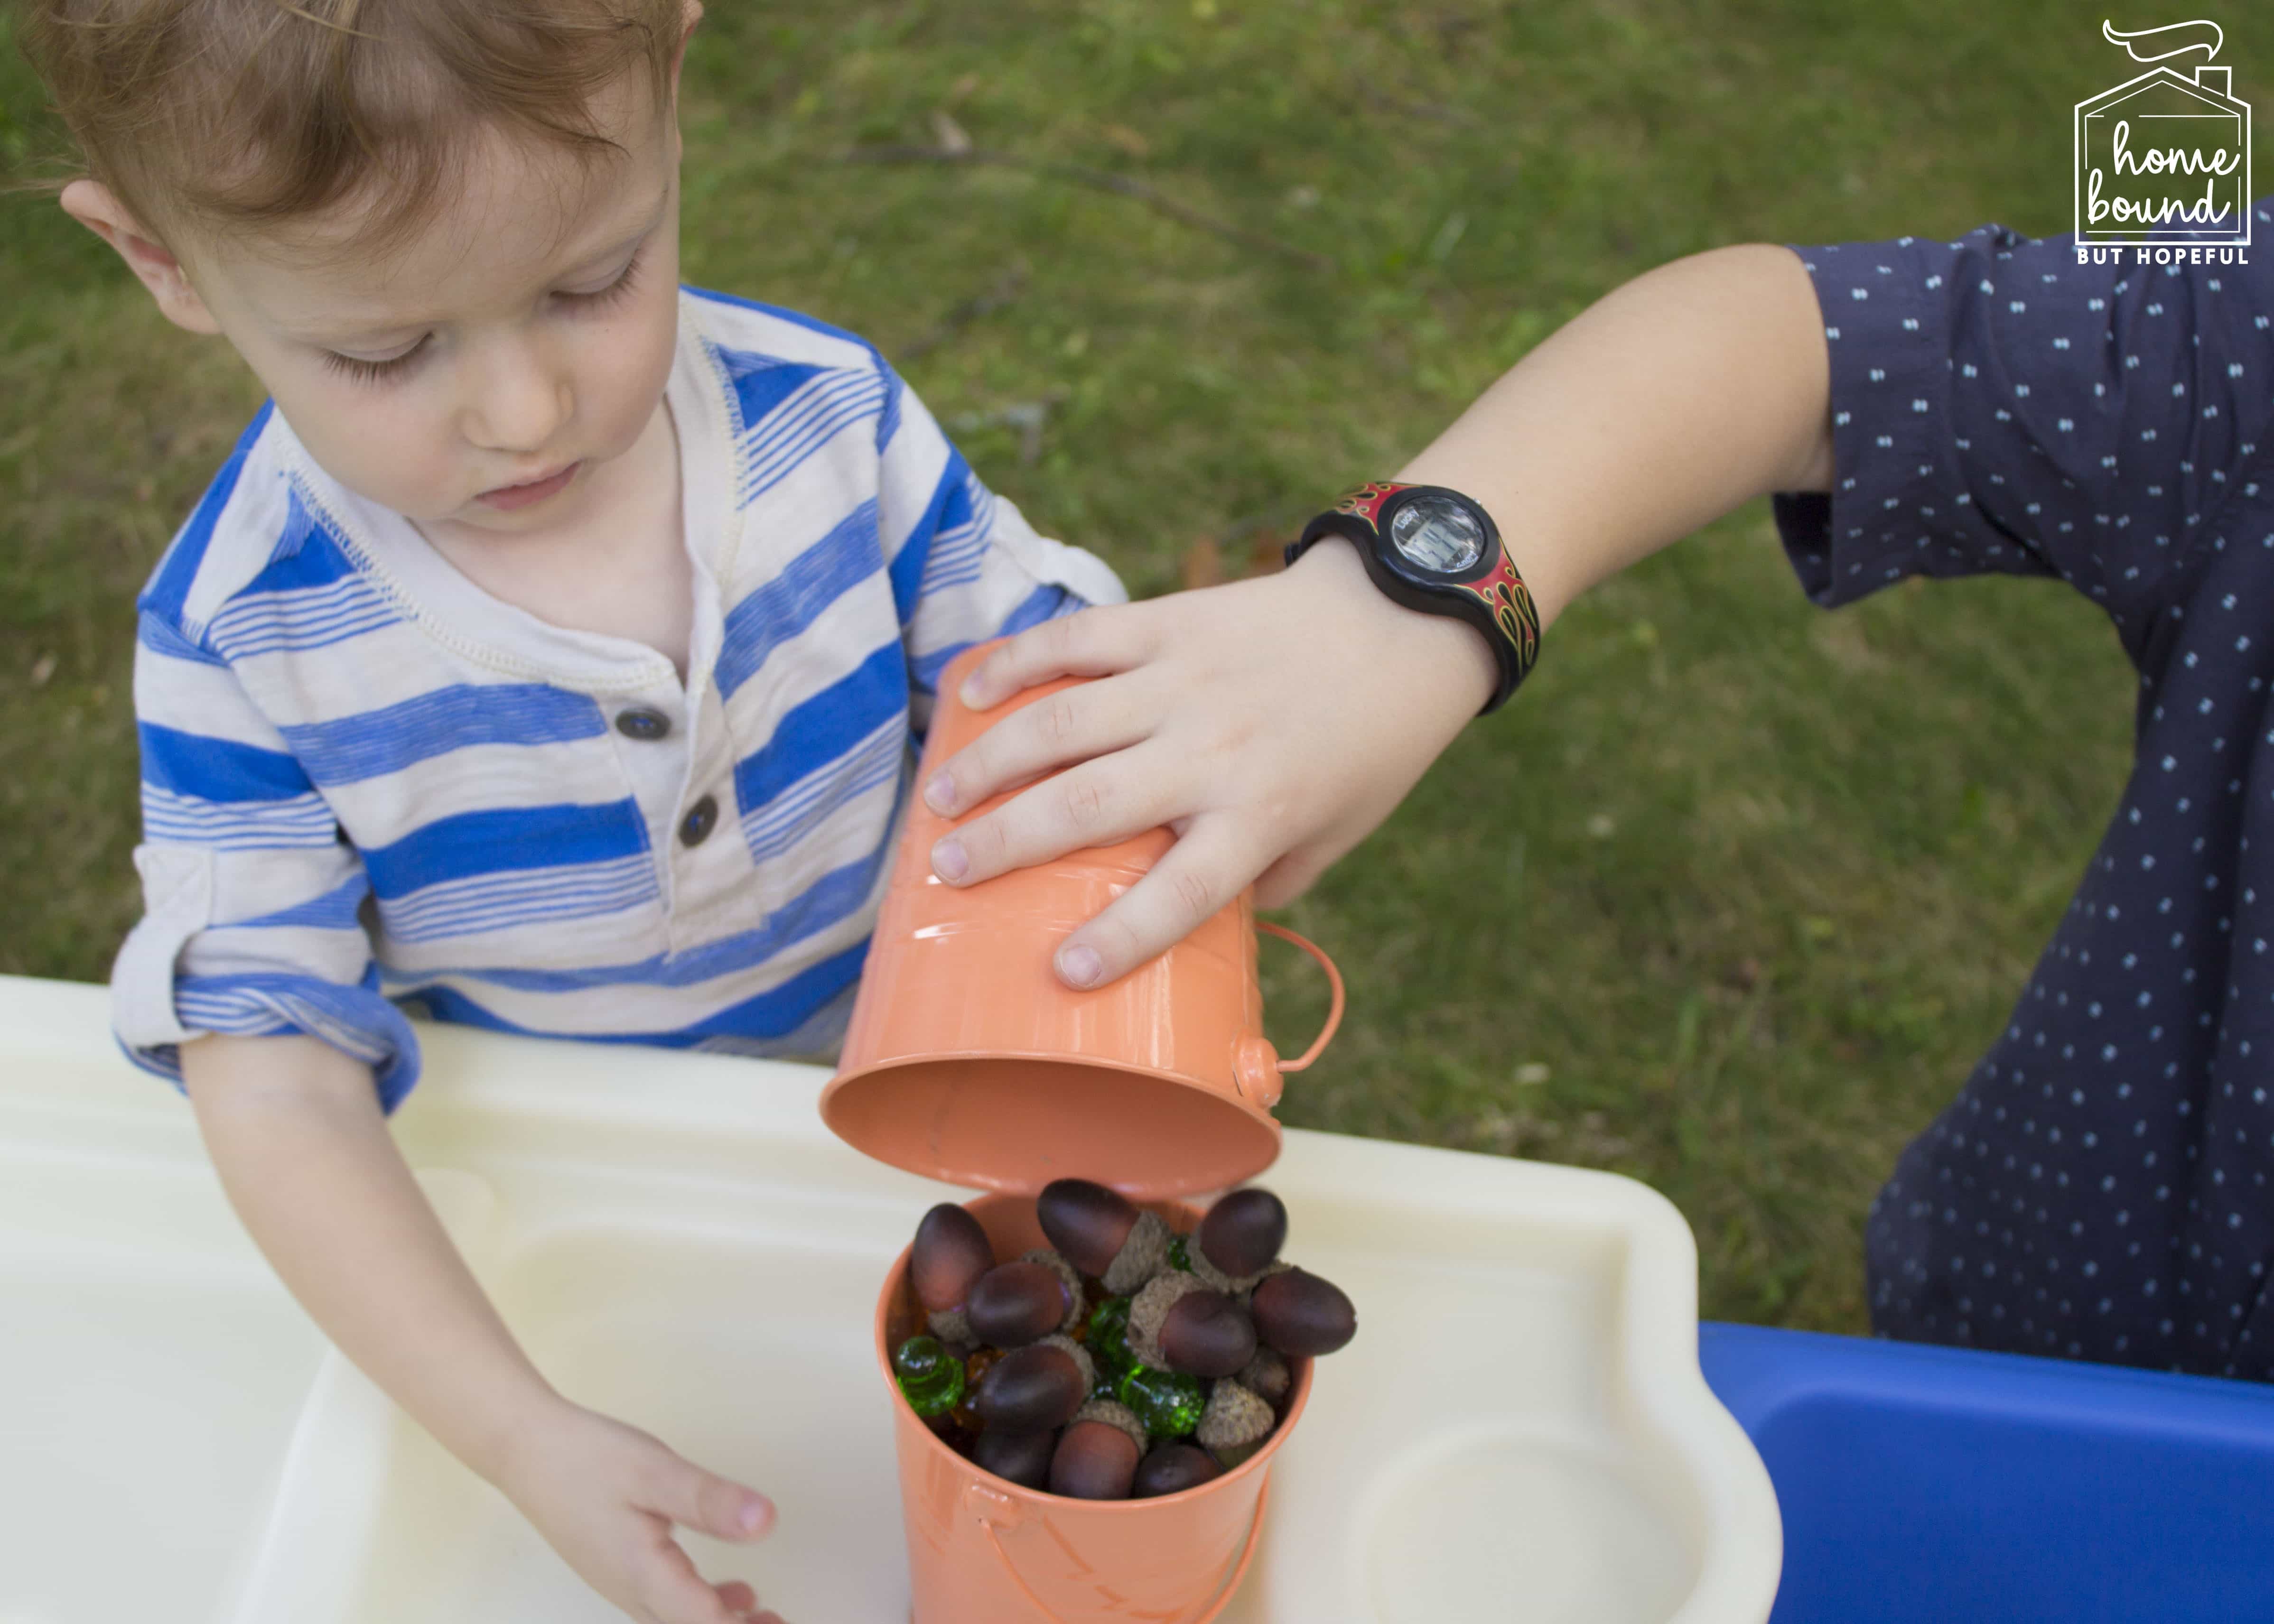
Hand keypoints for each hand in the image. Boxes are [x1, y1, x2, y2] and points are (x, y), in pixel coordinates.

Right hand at [498, 1400, 786, 1623]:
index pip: (704, 1623)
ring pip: (675, 1619)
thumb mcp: (657, 1472)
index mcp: (645, 1576)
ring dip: (717, 1620)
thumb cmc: (585, 1458)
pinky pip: (664, 1604)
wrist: (526, 1449)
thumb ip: (710, 1501)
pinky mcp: (617, 1568)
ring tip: (759, 1611)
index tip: (777, 1621)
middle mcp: (631, 1591)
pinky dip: (699, 1605)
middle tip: (775, 1621)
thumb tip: (764, 1522)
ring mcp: (621, 1583)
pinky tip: (723, 1588)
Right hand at [923, 538, 1498, 987]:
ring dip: (989, 761)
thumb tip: (1188, 914)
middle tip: (946, 872)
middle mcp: (1215, 751)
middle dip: (1006, 843)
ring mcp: (1185, 680)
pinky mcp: (1170, 622)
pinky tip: (970, 691)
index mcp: (1261, 813)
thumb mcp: (1336, 834)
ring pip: (1063, 721)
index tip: (1066, 972)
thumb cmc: (1370, 742)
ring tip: (937, 798)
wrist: (1403, 620)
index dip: (1124, 936)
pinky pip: (1077, 640)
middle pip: (1090, 803)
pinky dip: (1017, 662)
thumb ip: (1265, 877)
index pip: (1184, 890)